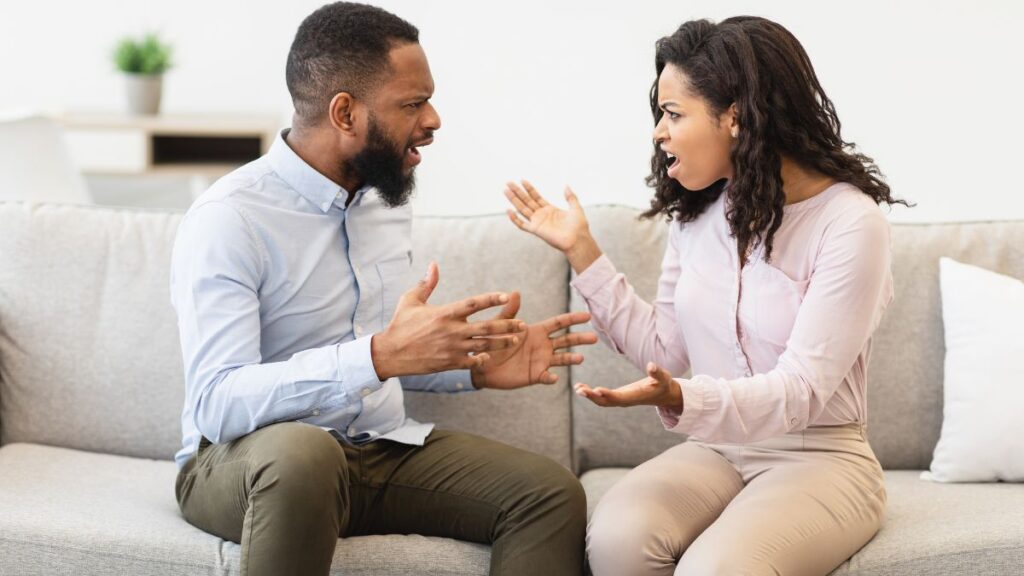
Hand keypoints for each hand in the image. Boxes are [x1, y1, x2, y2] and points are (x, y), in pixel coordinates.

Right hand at [371, 262, 525, 379]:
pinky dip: (482, 360)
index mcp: (445, 313)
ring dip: (502, 343)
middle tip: (523, 324)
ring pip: (484, 345)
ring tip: (516, 340)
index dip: (491, 298)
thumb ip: (427, 284)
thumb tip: (434, 265)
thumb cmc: (400, 324)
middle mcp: (451, 331)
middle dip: (507, 325)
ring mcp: (452, 348)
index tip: (506, 295)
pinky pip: (471, 362)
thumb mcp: (411, 300)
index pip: (473, 303)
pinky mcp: (449, 363)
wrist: (390, 353)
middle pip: (486, 327)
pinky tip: (491, 357)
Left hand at [471, 292, 598, 389]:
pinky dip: (551, 377)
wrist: (482, 364)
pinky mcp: (535, 375)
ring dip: (571, 359)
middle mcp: (543, 345)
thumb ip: (510, 311)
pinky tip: (554, 377)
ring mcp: (541, 361)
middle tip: (594, 338)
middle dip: (580, 339)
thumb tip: (516, 292)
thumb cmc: (491, 341)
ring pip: (562, 359)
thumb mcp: (500, 325)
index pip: (559, 323)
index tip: (588, 316)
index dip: (573, 319)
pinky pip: (546, 376)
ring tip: (580, 358)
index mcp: (537, 331)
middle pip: (566, 340)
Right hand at [504, 180, 602, 273]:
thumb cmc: (578, 226)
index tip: (522, 180)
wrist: (578, 239)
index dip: (529, 189)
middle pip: (526, 201)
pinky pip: (522, 225)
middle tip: (509, 183)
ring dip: (513, 200)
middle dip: (517, 192)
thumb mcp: (576, 208)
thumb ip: (571, 197)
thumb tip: (566, 186)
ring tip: (506, 190)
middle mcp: (542, 215)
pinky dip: (514, 219)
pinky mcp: (536, 230)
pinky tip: (509, 210)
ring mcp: (538, 222)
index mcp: (550, 209)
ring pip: (522, 209)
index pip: (536, 196)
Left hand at [574, 362, 682, 409]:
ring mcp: (621, 400)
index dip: (608, 395)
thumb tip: (651, 365)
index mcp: (636, 396)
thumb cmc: (663, 384)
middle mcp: (626, 401)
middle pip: (607, 402)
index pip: (620, 397)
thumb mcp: (664, 377)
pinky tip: (580, 387)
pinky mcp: (618, 396)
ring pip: (602, 401)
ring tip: (577, 388)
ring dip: (589, 395)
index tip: (597, 390)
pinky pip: (601, 398)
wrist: (663, 394)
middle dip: (593, 397)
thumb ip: (657, 372)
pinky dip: (591, 393)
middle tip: (580, 390)